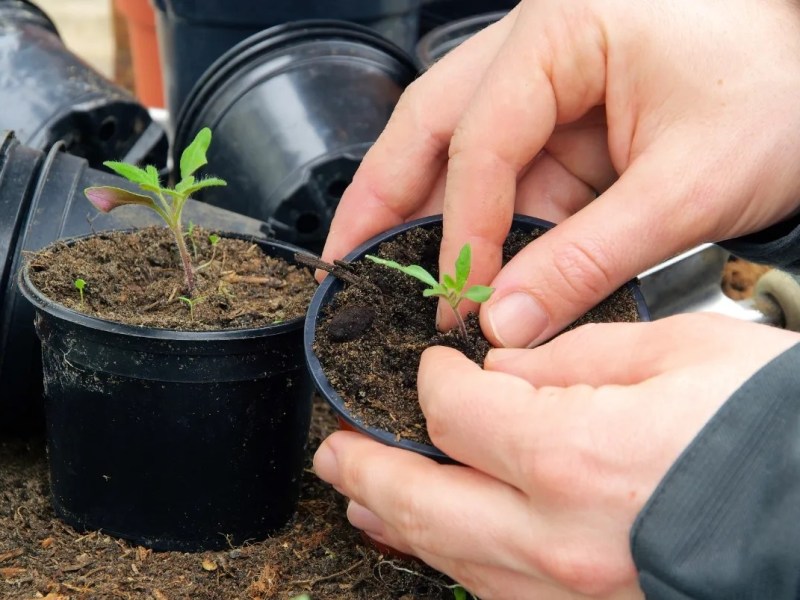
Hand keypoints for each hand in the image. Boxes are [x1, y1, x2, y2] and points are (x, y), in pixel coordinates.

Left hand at [313, 314, 799, 598]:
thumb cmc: (772, 430)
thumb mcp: (676, 354)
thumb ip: (570, 356)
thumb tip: (503, 364)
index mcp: (572, 455)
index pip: (453, 409)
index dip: (434, 379)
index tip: (438, 367)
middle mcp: (557, 538)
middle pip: (423, 499)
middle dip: (365, 468)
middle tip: (332, 453)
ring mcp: (571, 592)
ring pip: (450, 556)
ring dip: (396, 520)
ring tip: (360, 497)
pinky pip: (496, 590)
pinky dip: (452, 559)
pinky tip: (433, 542)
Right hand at [321, 0, 799, 346]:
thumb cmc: (779, 84)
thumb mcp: (688, 185)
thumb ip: (589, 259)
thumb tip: (508, 320)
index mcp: (559, 33)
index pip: (480, 145)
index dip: (461, 232)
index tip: (455, 300)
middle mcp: (535, 46)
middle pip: (429, 124)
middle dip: (379, 197)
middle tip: (341, 260)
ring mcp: (544, 76)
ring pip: (452, 142)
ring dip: (416, 207)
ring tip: (375, 263)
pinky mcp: (561, 110)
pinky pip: (502, 164)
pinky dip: (480, 214)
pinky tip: (459, 256)